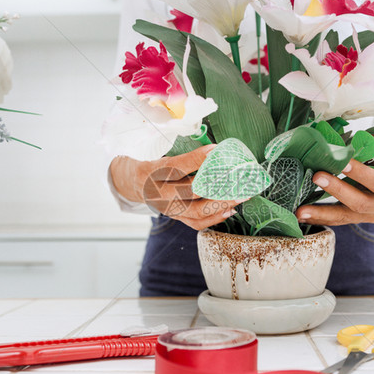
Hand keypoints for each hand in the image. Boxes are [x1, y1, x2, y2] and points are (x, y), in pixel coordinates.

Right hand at [109, 145, 240, 229]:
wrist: (135, 185)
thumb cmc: (156, 168)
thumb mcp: (163, 158)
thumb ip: (187, 158)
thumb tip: (217, 153)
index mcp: (154, 172)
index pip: (177, 166)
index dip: (197, 159)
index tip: (215, 150)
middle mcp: (160, 193)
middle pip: (190, 191)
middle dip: (216, 185)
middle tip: (237, 178)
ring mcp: (168, 208)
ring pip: (196, 211)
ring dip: (220, 204)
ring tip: (239, 197)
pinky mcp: (176, 218)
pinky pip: (197, 223)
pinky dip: (215, 218)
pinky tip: (229, 210)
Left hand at [296, 134, 373, 225]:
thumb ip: (373, 140)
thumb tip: (351, 139)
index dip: (361, 174)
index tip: (342, 162)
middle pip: (362, 203)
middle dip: (338, 190)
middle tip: (317, 177)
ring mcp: (372, 215)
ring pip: (346, 217)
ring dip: (323, 213)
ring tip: (301, 210)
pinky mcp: (357, 219)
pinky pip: (337, 220)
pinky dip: (319, 218)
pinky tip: (302, 215)